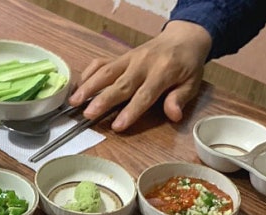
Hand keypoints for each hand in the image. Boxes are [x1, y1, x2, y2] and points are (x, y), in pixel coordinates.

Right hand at [68, 20, 211, 131]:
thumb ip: (180, 98)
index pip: (144, 95)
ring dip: (88, 87)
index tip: (117, 126)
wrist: (182, 38)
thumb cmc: (187, 65)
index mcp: (163, 72)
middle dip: (103, 100)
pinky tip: (77, 87)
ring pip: (106, 72)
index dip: (130, 111)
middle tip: (88, 114)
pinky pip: (102, 62)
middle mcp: (143, 64)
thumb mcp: (192, 83)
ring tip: (74, 102)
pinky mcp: (121, 56)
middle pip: (120, 84)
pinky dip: (88, 73)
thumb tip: (173, 115)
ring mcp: (129, 58)